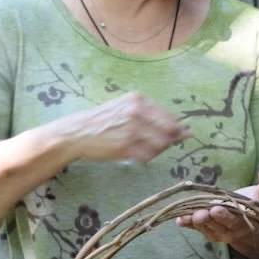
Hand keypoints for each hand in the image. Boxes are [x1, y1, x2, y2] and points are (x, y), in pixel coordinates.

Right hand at [57, 91, 188, 163]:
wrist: (76, 133)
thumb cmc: (102, 120)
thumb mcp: (125, 107)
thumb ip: (150, 114)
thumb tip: (182, 128)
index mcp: (138, 100)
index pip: (169, 116)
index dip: (176, 128)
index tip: (178, 134)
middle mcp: (137, 112)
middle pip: (169, 131)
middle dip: (170, 140)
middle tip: (163, 144)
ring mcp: (132, 130)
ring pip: (161, 145)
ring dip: (158, 150)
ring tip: (145, 149)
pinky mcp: (126, 147)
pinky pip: (148, 156)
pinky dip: (147, 158)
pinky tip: (138, 155)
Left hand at [177, 164, 258, 251]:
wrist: (249, 219)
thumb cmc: (255, 202)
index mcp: (246, 221)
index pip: (235, 220)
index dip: (225, 215)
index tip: (216, 208)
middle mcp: (232, 230)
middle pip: (218, 226)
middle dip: (208, 220)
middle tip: (199, 214)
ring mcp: (219, 233)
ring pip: (206, 228)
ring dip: (195, 222)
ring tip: (185, 215)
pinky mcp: (208, 232)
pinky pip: (197, 229)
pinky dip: (188, 225)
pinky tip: (180, 220)